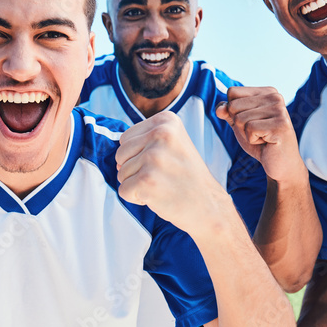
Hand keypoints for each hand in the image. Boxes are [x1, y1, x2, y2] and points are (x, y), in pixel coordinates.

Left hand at [116, 112, 229, 235]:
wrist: (209, 206)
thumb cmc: (188, 177)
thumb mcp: (173, 144)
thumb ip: (145, 142)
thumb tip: (117, 160)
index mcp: (166, 120)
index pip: (126, 138)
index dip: (139, 155)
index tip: (165, 162)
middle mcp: (160, 134)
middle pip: (120, 154)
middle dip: (135, 169)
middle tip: (163, 175)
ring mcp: (153, 157)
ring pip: (120, 173)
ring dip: (137, 184)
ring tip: (163, 184)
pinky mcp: (146, 180)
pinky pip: (123, 191)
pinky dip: (136, 198)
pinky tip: (158, 196)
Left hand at [216, 86, 307, 184]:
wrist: (279, 164)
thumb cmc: (260, 142)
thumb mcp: (239, 124)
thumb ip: (227, 112)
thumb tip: (220, 108)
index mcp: (267, 92)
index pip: (232, 92)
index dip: (233, 111)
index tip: (251, 122)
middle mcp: (275, 97)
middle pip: (234, 105)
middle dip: (239, 124)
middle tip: (257, 132)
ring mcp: (279, 110)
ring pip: (240, 119)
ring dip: (246, 134)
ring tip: (262, 137)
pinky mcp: (280, 125)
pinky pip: (249, 129)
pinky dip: (252, 140)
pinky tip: (266, 142)